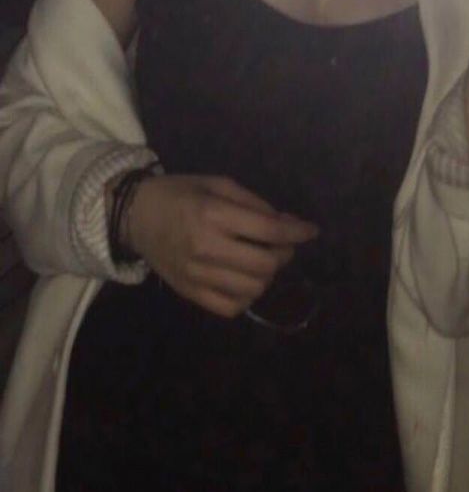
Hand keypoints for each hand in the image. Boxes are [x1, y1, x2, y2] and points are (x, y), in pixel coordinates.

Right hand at [127, 173, 319, 318]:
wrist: (134, 216)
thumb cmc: (178, 193)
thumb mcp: (217, 184)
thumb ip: (253, 203)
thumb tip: (288, 224)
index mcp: (213, 214)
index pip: (268, 230)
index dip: (296, 232)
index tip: (311, 231)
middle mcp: (205, 247)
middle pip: (265, 264)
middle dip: (283, 255)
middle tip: (280, 246)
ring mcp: (196, 274)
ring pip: (252, 289)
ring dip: (266, 276)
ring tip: (260, 262)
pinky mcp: (189, 292)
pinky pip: (230, 308)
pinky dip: (245, 297)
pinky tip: (243, 280)